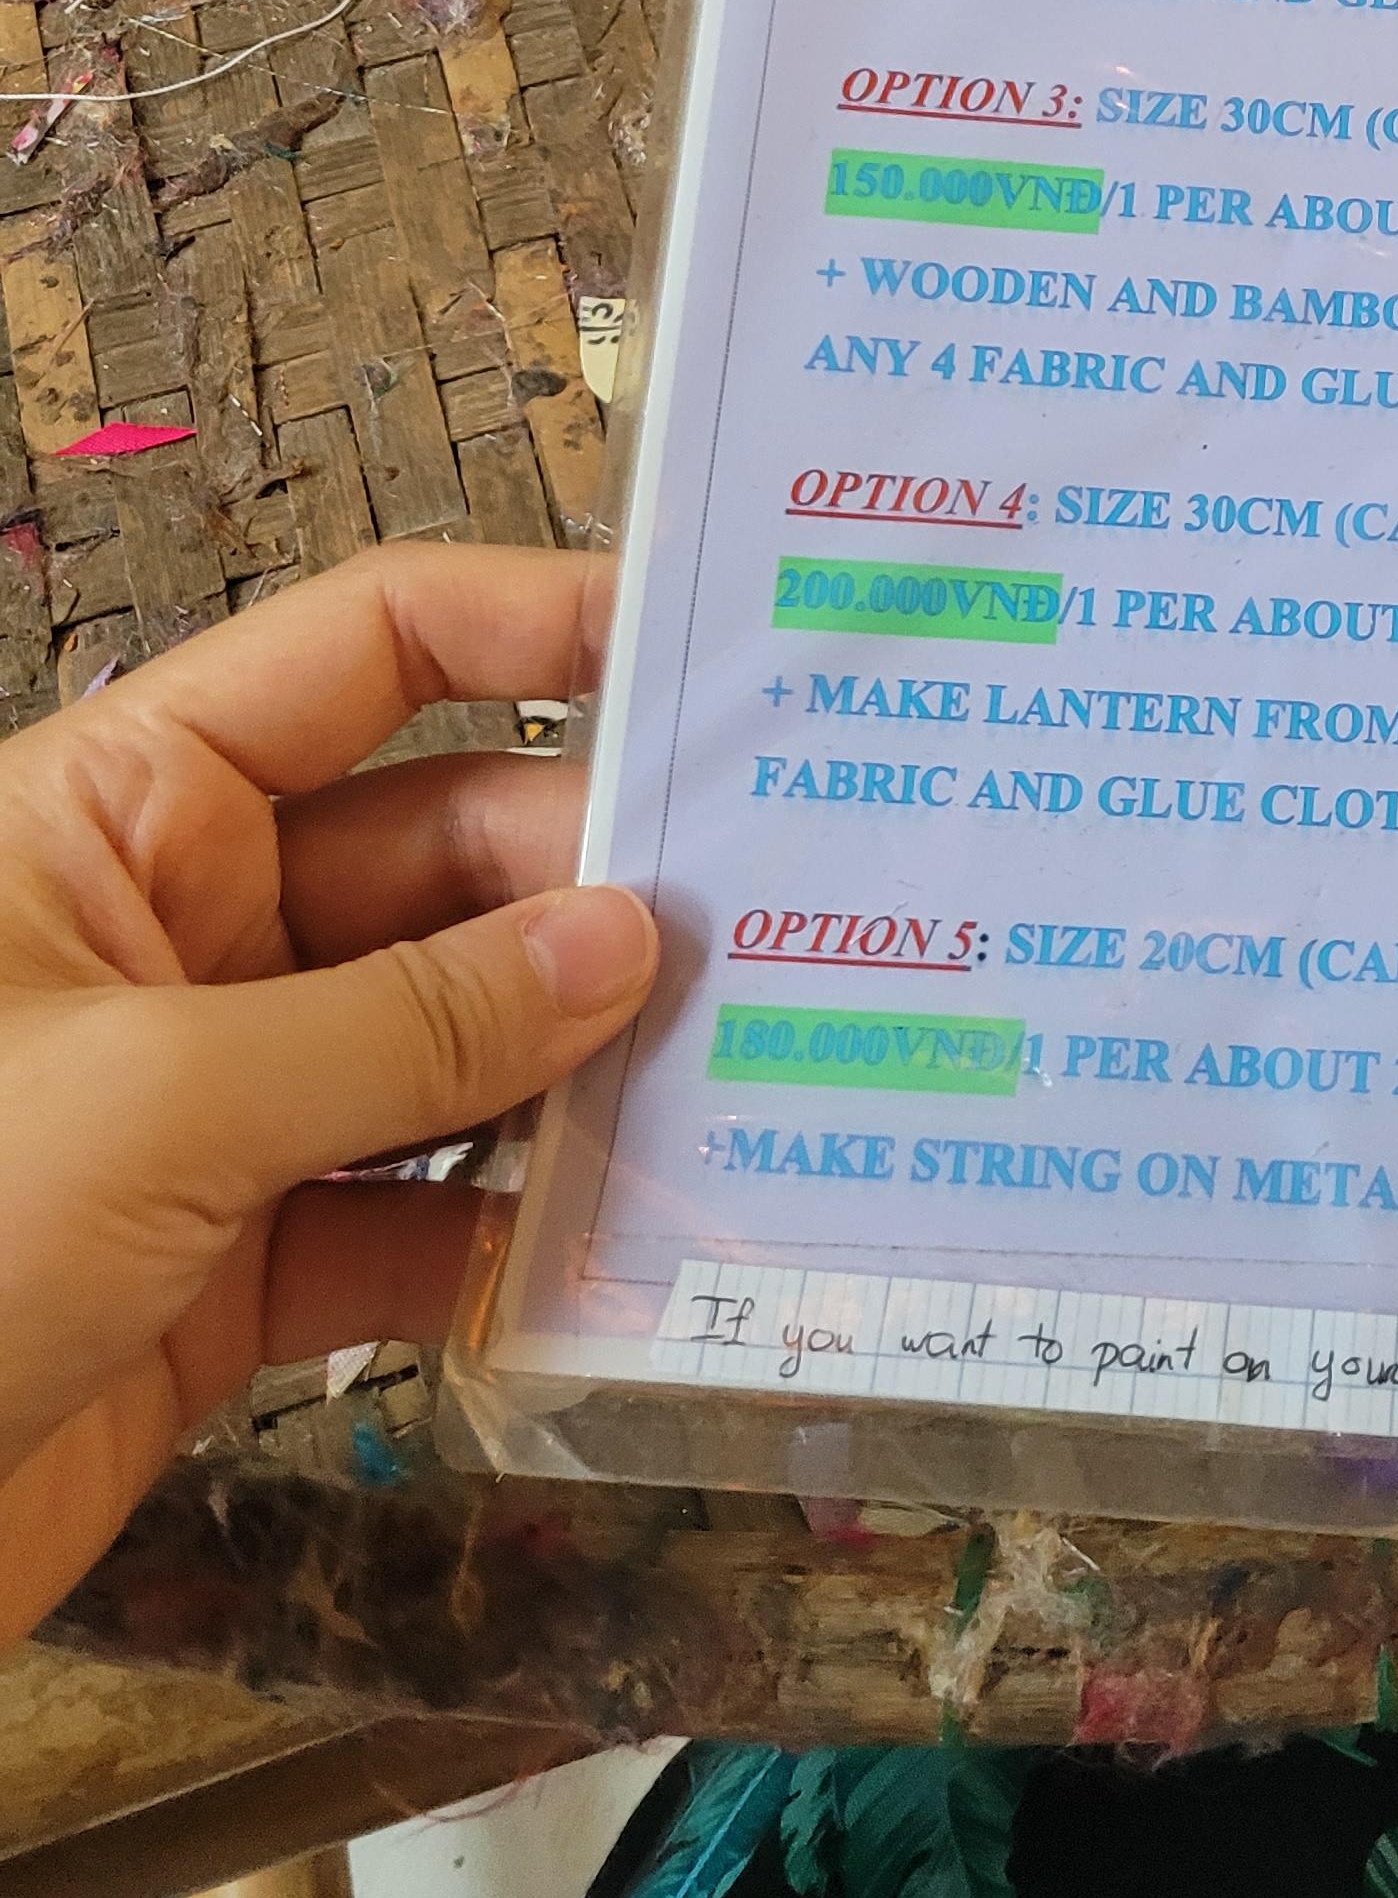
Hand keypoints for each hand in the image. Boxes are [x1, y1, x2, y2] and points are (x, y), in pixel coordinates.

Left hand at [0, 545, 656, 1650]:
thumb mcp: (162, 1099)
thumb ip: (411, 1024)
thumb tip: (628, 945)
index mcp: (125, 812)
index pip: (364, 655)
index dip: (534, 626)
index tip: (706, 655)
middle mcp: (178, 934)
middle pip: (441, 855)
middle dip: (594, 888)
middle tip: (771, 928)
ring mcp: (210, 1105)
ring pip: (447, 1043)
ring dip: (578, 1068)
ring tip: (743, 1076)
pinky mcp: (226, 1272)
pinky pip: (410, 1220)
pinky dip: (510, 1240)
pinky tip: (617, 1251)